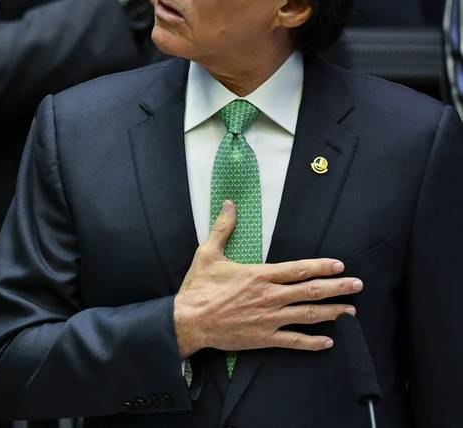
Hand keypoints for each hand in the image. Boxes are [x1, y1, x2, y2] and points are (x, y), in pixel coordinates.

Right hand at [173, 201, 362, 358]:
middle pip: (311, 291)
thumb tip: (230, 204)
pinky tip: (328, 341)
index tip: (339, 265)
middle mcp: (269, 296)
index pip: (297, 269)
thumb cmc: (198, 288)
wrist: (188, 320)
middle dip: (337, 288)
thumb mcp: (207, 253)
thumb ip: (222, 228)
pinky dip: (313, 342)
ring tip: (351, 311)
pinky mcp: (264, 337)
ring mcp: (269, 319)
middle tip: (357, 285)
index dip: (321, 266)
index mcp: (259, 275)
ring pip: (308, 316)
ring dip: (333, 313)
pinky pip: (295, 341)